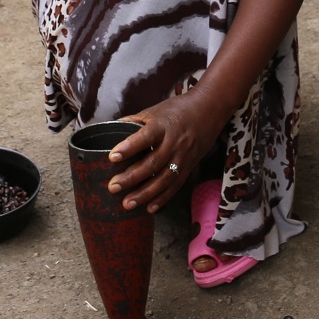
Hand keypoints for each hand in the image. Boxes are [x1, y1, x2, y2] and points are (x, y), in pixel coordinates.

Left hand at [106, 88, 236, 213]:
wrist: (209, 111)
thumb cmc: (177, 110)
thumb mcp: (154, 111)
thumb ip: (133, 122)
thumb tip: (109, 131)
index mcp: (162, 126)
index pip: (144, 137)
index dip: (129, 147)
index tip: (112, 157)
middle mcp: (173, 143)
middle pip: (152, 163)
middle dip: (132, 177)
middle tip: (113, 187)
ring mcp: (183, 157)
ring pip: (164, 179)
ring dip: (145, 194)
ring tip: (127, 203)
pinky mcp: (189, 167)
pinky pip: (175, 186)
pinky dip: (162, 198)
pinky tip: (149, 208)